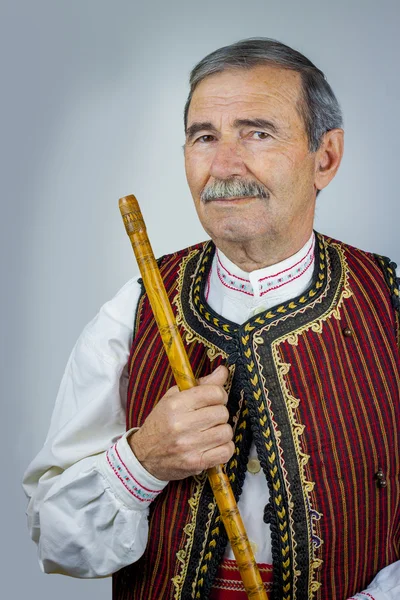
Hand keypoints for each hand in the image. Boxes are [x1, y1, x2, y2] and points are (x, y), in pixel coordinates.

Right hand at [128, 365, 233, 480]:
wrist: (144, 456)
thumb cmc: (161, 423)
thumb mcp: (174, 398)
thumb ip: (200, 384)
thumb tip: (223, 370)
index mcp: (176, 405)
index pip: (214, 393)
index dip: (219, 395)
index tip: (213, 399)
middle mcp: (182, 425)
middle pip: (222, 412)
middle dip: (219, 413)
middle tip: (209, 417)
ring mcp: (189, 446)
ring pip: (226, 432)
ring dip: (222, 431)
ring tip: (210, 431)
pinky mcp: (196, 463)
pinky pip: (226, 451)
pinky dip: (224, 447)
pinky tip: (213, 445)